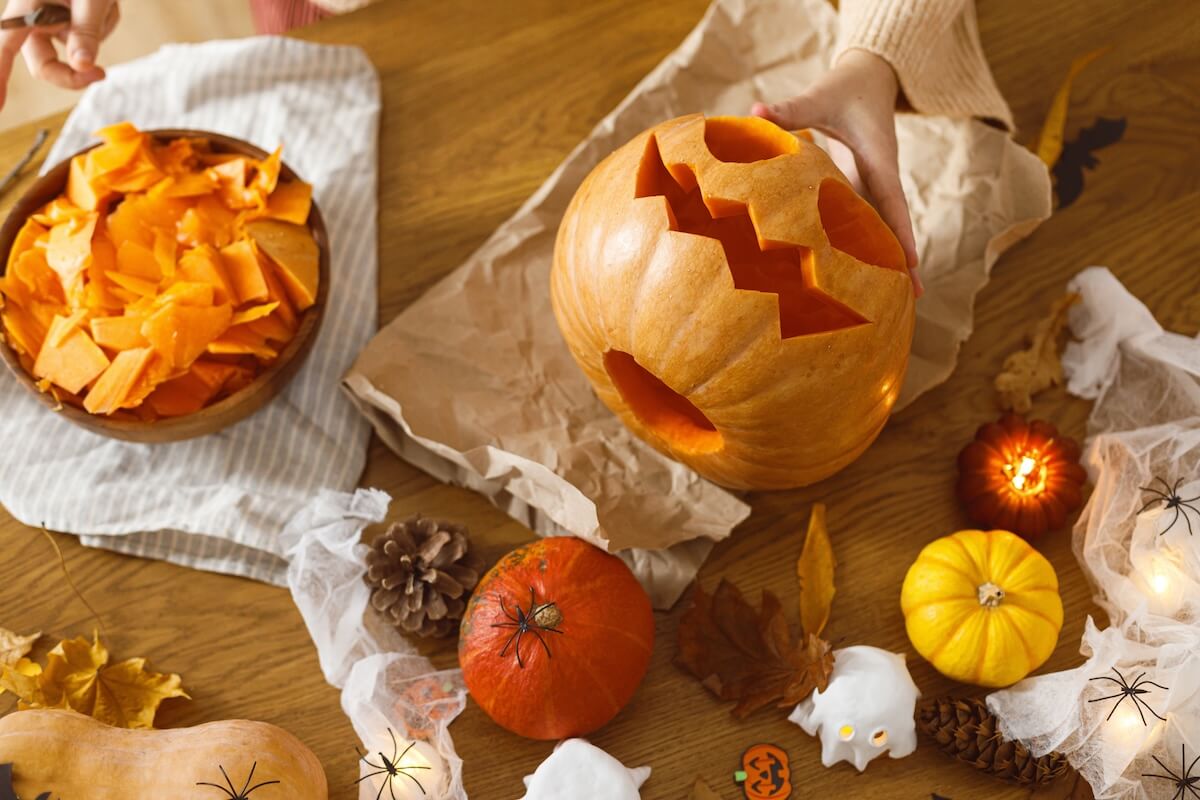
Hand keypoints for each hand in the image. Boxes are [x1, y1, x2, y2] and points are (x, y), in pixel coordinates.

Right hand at [0, 0, 119, 110]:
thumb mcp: (91, 0)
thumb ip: (86, 32)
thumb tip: (83, 66)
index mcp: (25, 8)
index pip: (3, 48)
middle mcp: (32, 18)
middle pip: (44, 66)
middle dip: (73, 75)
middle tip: (102, 75)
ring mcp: (49, 22)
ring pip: (72, 55)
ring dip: (94, 38)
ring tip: (102, 5)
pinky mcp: (66, 23)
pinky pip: (86, 42)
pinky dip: (101, 27)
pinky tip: (103, 5)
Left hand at [752, 48, 921, 295]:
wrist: (869, 79)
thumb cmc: (845, 88)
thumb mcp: (821, 97)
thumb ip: (791, 109)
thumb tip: (756, 111)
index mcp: (878, 158)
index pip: (892, 200)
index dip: (901, 231)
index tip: (912, 262)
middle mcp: (881, 177)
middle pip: (893, 224)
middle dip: (902, 259)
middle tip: (914, 297)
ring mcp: (873, 185)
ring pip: (880, 227)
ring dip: (886, 260)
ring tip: (895, 300)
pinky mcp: (861, 188)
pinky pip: (863, 221)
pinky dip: (865, 247)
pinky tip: (859, 277)